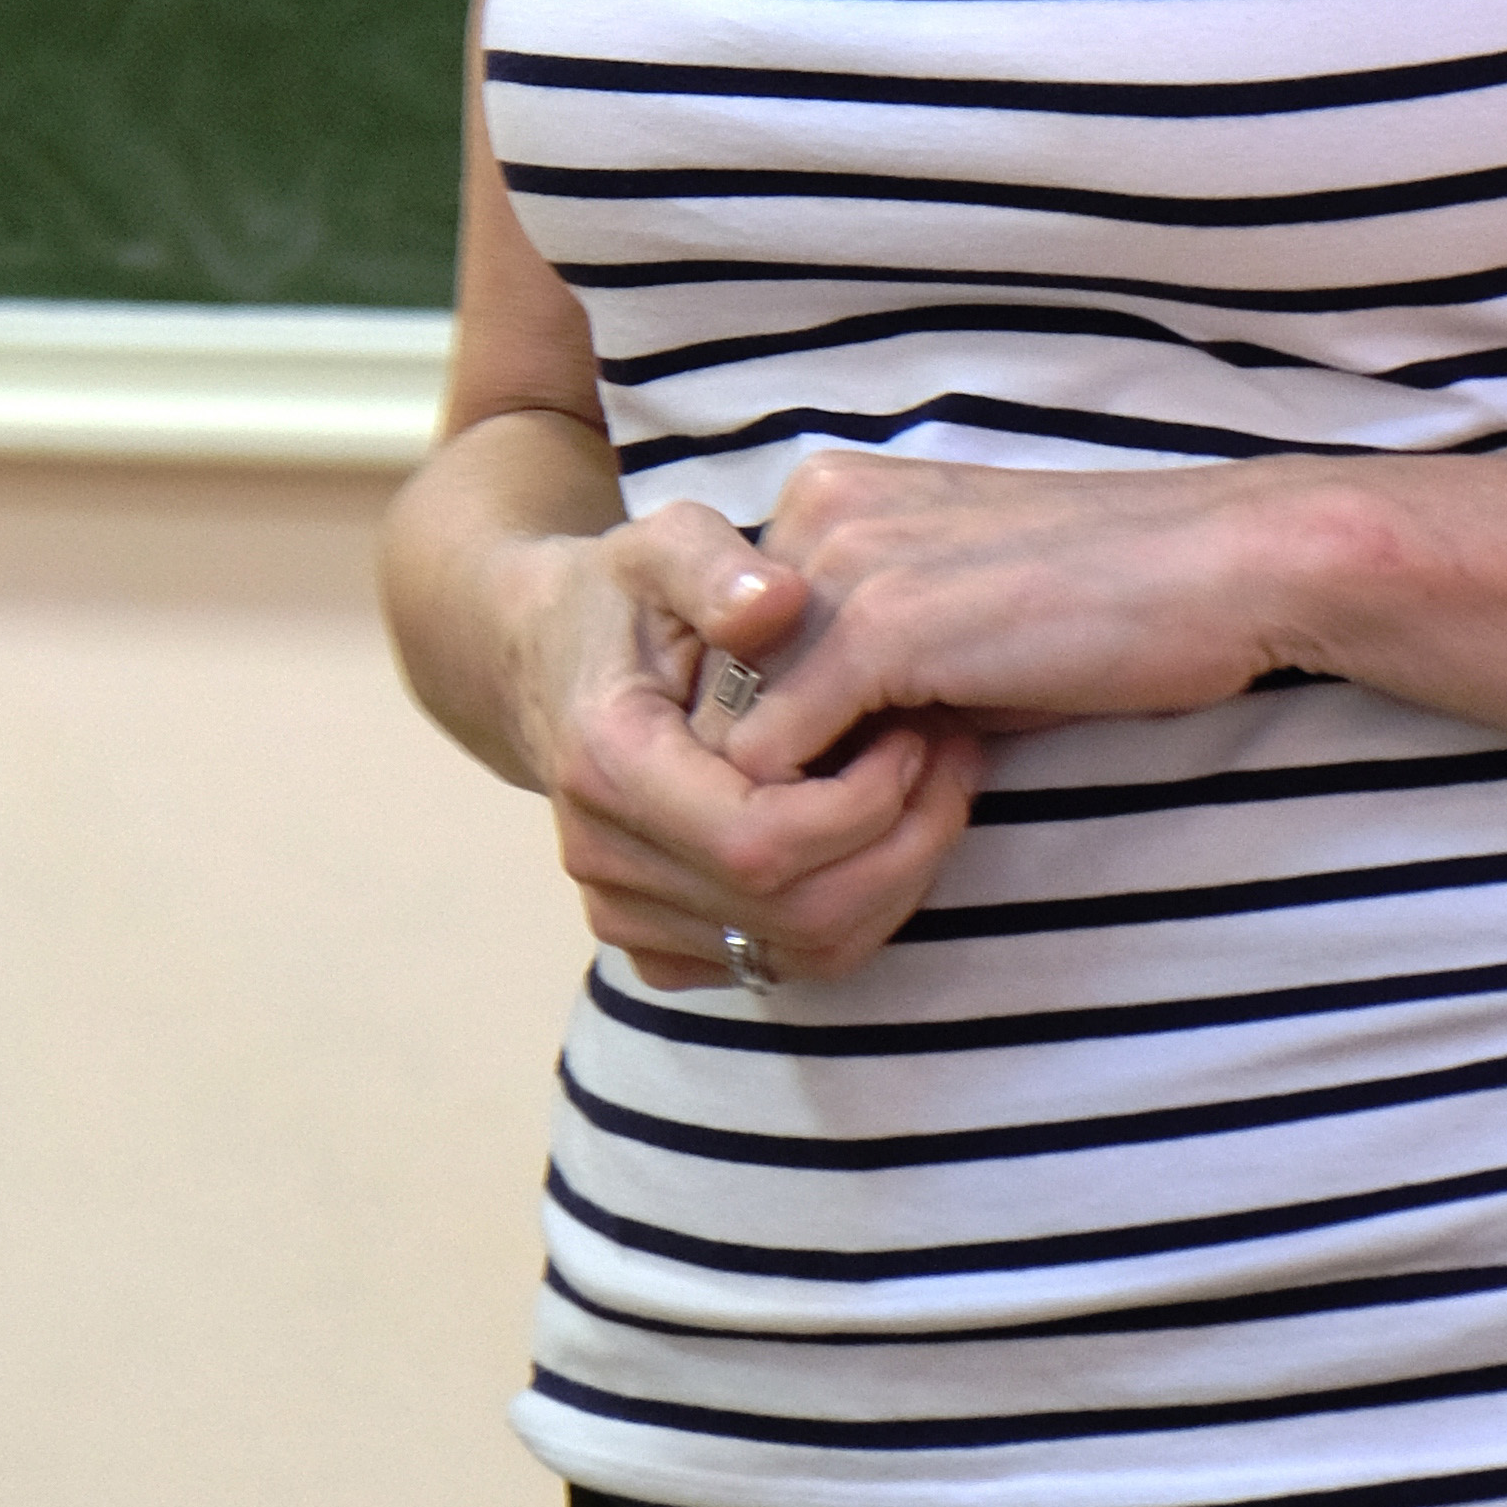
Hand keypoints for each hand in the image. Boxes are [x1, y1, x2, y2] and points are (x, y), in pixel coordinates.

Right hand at [504, 504, 988, 989]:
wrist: (552, 659)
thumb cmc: (626, 595)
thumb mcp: (664, 542)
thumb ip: (716, 566)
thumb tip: (780, 602)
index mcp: (607, 763)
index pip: (759, 841)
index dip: (863, 803)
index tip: (918, 731)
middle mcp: (604, 857)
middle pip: (796, 911)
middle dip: (903, 844)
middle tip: (954, 757)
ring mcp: (624, 912)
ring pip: (806, 951)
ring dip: (898, 878)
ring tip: (935, 786)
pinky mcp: (656, 942)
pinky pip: (788, 964)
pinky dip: (860, 910)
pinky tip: (885, 830)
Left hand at [696, 449, 1334, 794]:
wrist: (1228, 567)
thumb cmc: (1112, 601)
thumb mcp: (955, 617)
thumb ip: (862, 661)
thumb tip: (789, 757)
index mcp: (827, 496)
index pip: (728, 647)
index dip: (785, 727)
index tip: (864, 764)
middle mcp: (812, 511)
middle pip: (715, 690)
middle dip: (779, 770)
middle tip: (881, 804)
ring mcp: (839, 566)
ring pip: (730, 739)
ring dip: (805, 799)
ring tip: (913, 799)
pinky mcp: (877, 631)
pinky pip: (776, 765)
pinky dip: (839, 810)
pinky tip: (947, 786)